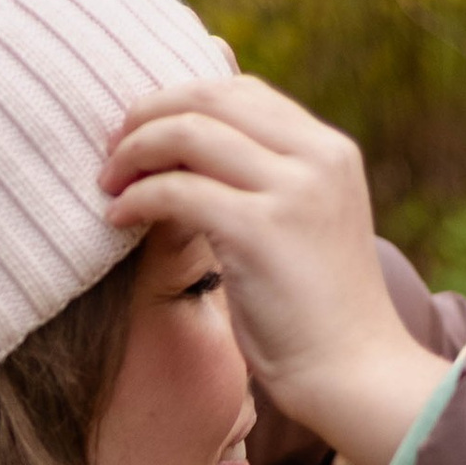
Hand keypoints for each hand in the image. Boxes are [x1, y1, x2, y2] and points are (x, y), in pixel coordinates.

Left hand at [100, 77, 440, 464]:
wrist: (356, 374)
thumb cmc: (321, 312)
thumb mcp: (307, 223)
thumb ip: (268, 179)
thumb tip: (193, 144)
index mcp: (331, 151)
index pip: (241, 90)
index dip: (180, 100)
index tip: (142, 131)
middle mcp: (318, 158)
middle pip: (211, 97)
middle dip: (148, 115)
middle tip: (112, 150)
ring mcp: (293, 191)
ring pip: (188, 133)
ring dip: (134, 152)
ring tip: (109, 183)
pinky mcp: (260, 230)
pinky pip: (176, 190)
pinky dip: (137, 199)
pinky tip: (119, 219)